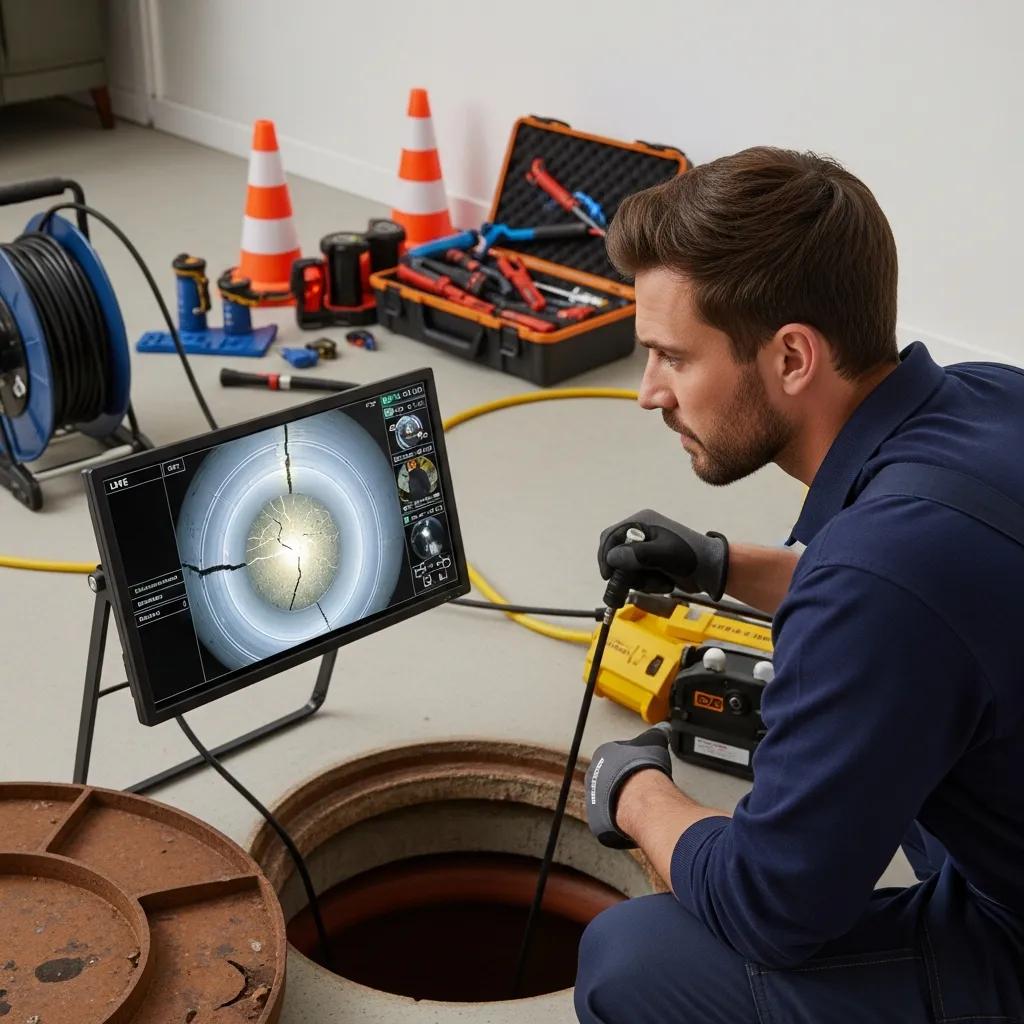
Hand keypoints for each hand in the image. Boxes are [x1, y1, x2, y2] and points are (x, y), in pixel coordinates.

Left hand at [584, 724, 673, 848]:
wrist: (642, 797)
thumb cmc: (643, 768)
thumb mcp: (653, 741)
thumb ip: (657, 733)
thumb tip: (663, 728)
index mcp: (602, 755)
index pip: (614, 757)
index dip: (629, 764)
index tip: (639, 768)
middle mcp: (593, 776)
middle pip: (609, 780)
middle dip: (623, 783)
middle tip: (641, 787)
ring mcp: (593, 800)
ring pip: (608, 801)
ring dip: (621, 802)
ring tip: (640, 803)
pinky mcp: (597, 821)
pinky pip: (609, 821)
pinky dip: (621, 821)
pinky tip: (634, 817)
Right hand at [597, 509, 728, 599]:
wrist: (713, 571)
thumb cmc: (691, 557)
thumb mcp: (663, 554)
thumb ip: (636, 555)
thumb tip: (611, 558)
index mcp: (642, 522)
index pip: (611, 536)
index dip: (606, 555)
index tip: (609, 575)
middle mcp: (641, 533)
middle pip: (616, 553)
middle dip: (625, 571)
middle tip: (632, 583)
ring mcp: (646, 549)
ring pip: (626, 568)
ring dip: (640, 580)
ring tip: (660, 582)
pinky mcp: (652, 563)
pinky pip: (638, 576)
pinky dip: (648, 583)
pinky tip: (665, 582)